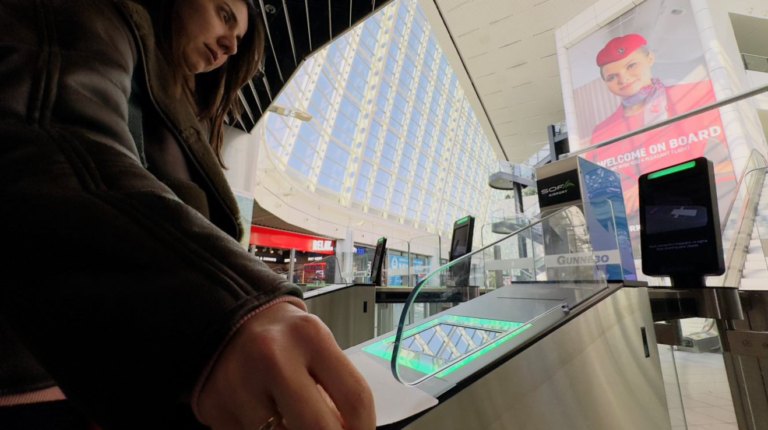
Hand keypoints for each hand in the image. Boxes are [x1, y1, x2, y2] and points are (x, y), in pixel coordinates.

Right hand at [196, 302, 375, 429]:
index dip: (365, 428)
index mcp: (310, 336)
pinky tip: (269, 421)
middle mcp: (274, 358)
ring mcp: (241, 385)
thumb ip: (337, 389)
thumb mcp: (318, 348)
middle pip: (319, 428)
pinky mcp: (216, 407)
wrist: (230, 320)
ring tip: (296, 422)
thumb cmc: (284, 338)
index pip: (355, 397)